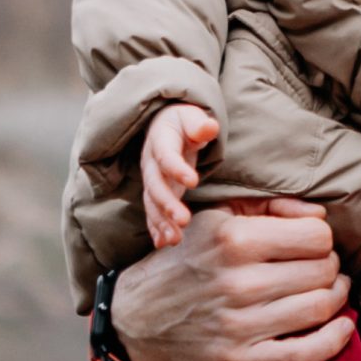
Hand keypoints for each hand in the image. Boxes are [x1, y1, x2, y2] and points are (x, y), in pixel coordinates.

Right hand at [110, 198, 353, 360]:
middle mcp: (237, 282)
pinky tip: (343, 326)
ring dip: (336, 297)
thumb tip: (322, 218)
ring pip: (319, 307)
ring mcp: (238, 325)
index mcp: (233, 239)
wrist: (141, 314)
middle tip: (322, 268)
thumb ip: (272, 208)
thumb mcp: (219, 216)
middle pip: (322, 271)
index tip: (312, 245)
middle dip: (330, 267)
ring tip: (332, 290)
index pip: (316, 237)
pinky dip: (334, 340)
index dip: (322, 239)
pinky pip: (304, 355)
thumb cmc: (189, 257)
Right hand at [140, 103, 217, 247]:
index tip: (193, 182)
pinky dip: (156, 228)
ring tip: (174, 239)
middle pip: (155, 185)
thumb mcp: (192, 117)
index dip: (177, 169)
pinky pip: (152, 212)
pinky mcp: (155, 194)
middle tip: (183, 220)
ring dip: (162, 222)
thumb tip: (209, 127)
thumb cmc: (184, 123)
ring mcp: (151, 180)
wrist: (166, 128)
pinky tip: (163, 243)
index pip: (166, 156)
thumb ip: (199, 124)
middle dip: (167, 204)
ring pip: (152, 203)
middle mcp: (151, 163)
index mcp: (160, 140)